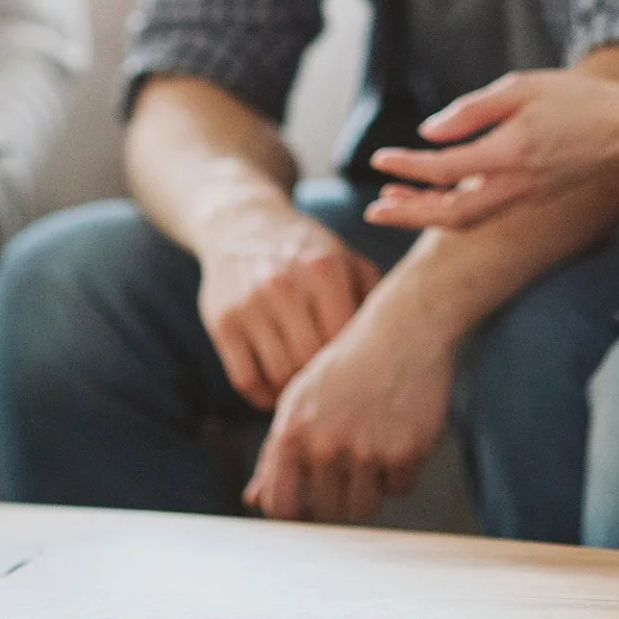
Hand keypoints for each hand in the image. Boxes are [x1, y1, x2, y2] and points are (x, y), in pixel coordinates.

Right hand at [195, 207, 382, 410]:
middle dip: (323, 380)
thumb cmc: (307, 251)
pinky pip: (245, 379)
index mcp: (324, 269)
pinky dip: (263, 396)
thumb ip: (373, 298)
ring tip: (308, 390)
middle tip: (334, 390)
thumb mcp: (347, 259)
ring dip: (294, 391)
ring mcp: (248, 304)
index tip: (360, 375)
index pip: (345, 341)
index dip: (354, 365)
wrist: (243, 223)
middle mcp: (283, 285)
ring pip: (279, 375)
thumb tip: (395, 351)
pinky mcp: (222, 322)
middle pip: (312, 362)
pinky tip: (277, 389)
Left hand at [243, 312, 454, 523]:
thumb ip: (275, 453)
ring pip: (363, 509)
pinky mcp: (406, 452)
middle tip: (347, 471)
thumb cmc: (346, 367)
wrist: (403, 331)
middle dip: (336, 500)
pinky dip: (400, 473)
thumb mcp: (300, 401)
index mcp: (291, 432)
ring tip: (371, 456)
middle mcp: (325, 445)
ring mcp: (367, 450)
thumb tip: (255, 500)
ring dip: (368, 491)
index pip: (280, 506)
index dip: (294, 510)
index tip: (308, 499)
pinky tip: (396, 438)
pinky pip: (399, 490)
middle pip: (326, 514)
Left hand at [364, 70, 618, 230]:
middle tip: (373, 210)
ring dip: (427, 214)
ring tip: (394, 202)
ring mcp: (525, 195)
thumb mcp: (521, 88)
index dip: (407, 167)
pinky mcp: (531, 195)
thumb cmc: (576, 99)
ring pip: (467, 219)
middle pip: (452, 215)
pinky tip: (433, 194)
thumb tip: (429, 132)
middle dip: (409, 214)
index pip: (445, 170)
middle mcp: (516, 184)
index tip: (377, 159)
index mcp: (511, 154)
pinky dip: (451, 208)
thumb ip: (473, 111)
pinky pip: (483, 211)